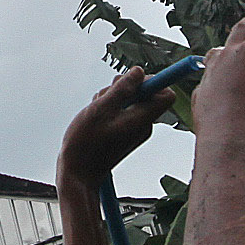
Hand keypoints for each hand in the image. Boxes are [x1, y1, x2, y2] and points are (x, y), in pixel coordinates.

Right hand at [60, 69, 175, 179]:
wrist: (77, 173)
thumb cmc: (85, 144)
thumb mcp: (100, 110)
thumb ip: (122, 89)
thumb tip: (139, 71)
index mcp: (142, 119)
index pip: (166, 94)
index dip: (152, 81)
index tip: (130, 82)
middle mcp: (143, 124)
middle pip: (146, 93)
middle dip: (125, 88)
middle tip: (105, 97)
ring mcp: (135, 129)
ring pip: (131, 101)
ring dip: (113, 98)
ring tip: (95, 111)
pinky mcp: (125, 132)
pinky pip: (123, 112)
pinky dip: (110, 109)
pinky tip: (95, 118)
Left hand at [193, 2, 244, 145]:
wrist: (229, 142)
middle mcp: (228, 56)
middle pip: (241, 29)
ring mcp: (211, 73)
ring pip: (219, 49)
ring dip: (230, 41)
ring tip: (237, 41)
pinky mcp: (201, 92)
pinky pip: (207, 73)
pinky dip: (215, 68)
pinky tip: (218, 75)